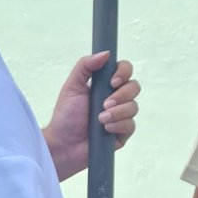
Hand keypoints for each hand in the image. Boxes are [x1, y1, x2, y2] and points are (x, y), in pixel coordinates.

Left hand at [42, 52, 139, 181]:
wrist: (63, 145)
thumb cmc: (66, 115)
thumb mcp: (72, 86)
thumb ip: (85, 66)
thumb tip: (106, 53)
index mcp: (105, 85)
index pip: (125, 70)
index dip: (123, 72)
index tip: (113, 81)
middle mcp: (116, 98)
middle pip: (134, 87)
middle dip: (121, 95)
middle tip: (105, 103)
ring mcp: (121, 116)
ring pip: (134, 107)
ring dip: (117, 112)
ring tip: (100, 119)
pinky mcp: (122, 133)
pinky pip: (131, 125)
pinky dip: (119, 125)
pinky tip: (106, 129)